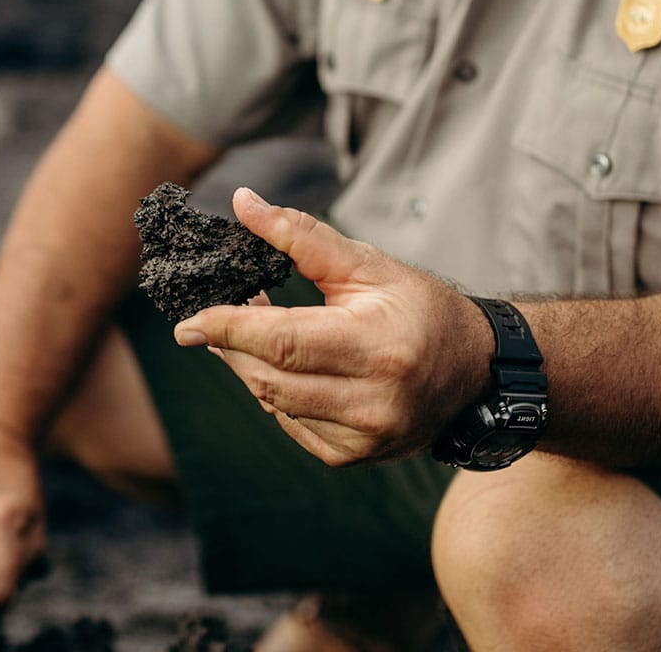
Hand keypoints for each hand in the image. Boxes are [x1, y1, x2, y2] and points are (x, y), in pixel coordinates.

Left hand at [174, 188, 488, 465]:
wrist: (474, 370)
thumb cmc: (419, 307)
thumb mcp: (367, 263)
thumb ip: (300, 234)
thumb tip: (242, 202)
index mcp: (377, 348)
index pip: (282, 341)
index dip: (228, 328)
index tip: (187, 322)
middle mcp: (372, 402)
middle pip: (269, 378)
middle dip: (231, 346)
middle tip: (217, 317)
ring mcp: (363, 438)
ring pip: (274, 403)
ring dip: (250, 367)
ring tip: (254, 333)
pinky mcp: (353, 457)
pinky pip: (291, 424)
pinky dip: (278, 393)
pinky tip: (290, 367)